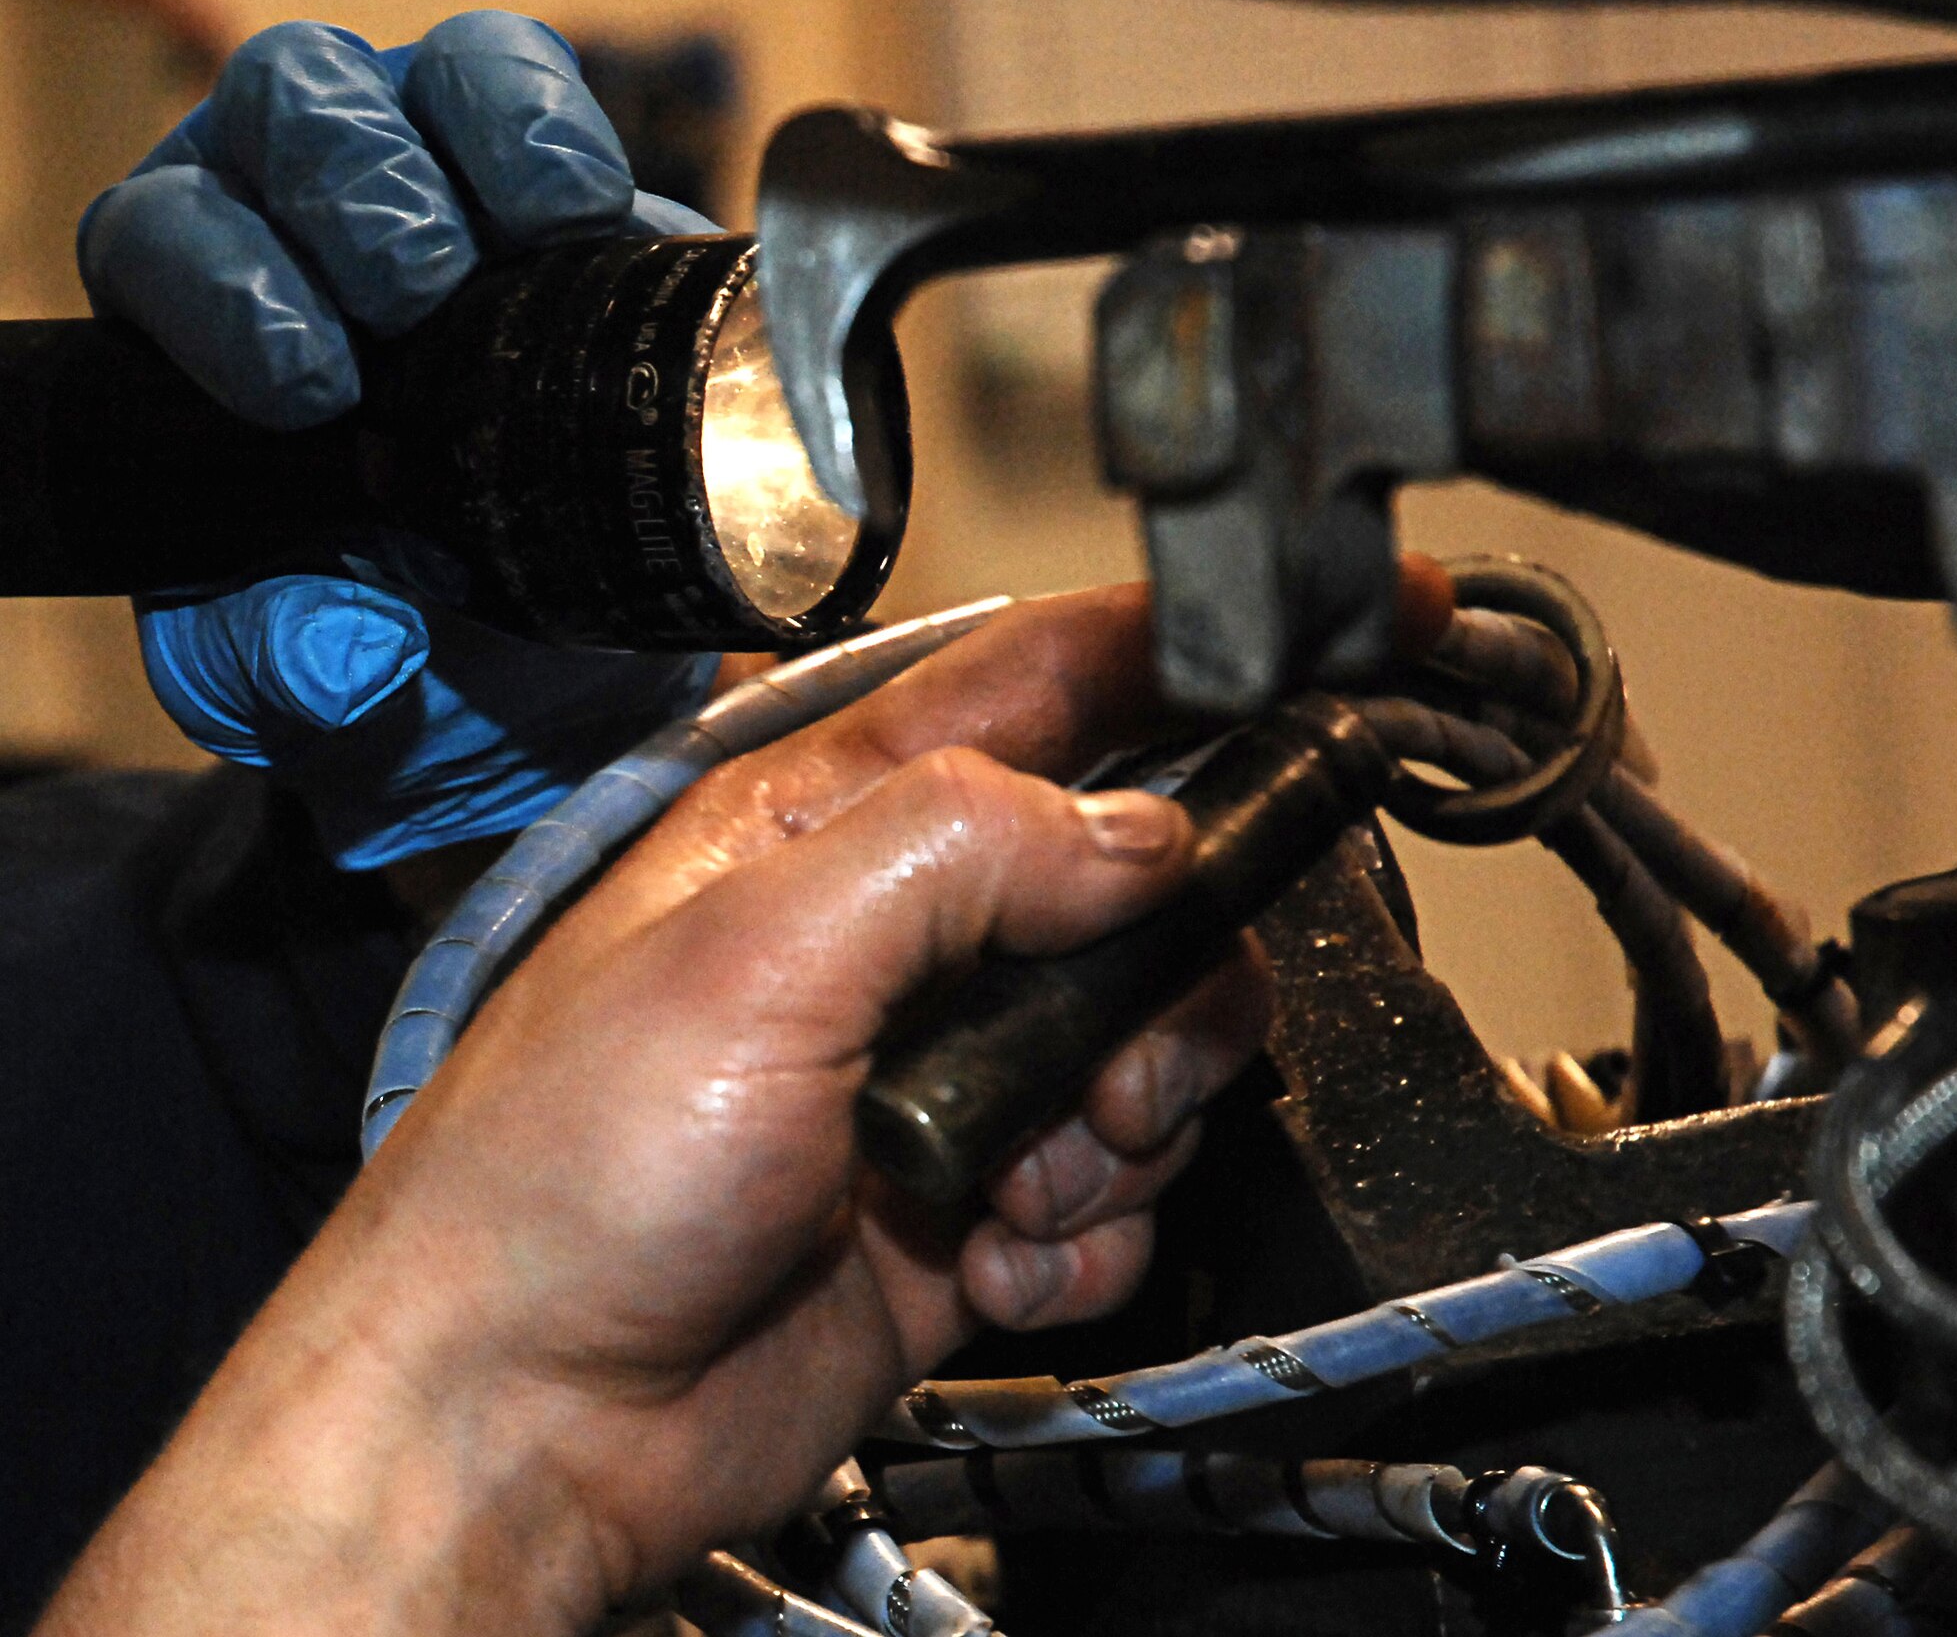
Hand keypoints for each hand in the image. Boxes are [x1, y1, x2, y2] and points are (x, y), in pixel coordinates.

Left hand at [36, 587, 1272, 1635]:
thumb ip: (958, 853)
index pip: (1045, 683)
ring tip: (1016, 1189)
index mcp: (833, 824)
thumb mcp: (751, 960)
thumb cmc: (562, 1180)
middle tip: (1115, 1066)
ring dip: (1122, 1134)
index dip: (1187, 651)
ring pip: (1155, 1046)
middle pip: (1145, 885)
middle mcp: (906, 935)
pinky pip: (1121, 1194)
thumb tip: (1138, 835)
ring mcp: (950, 1076)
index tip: (1321, 643)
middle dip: (1171, 978)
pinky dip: (1085, 1240)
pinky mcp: (976, 1203)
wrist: (524, 1424)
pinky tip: (986, 1263)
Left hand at [80, 12, 724, 868]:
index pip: (166, 244)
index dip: (224, 293)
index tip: (311, 390)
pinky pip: (532, 95)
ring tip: (523, 238)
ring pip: (410, 79)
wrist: (539, 668)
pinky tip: (586, 208)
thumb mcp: (298, 683)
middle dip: (344, 192)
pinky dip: (555, 134)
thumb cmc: (393, 645)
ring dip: (461, 140)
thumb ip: (279, 667)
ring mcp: (434, 191)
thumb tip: (343, 651)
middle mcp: (297, 225)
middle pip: (281, 113)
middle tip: (415, 291)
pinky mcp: (554, 201)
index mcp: (198, 328)